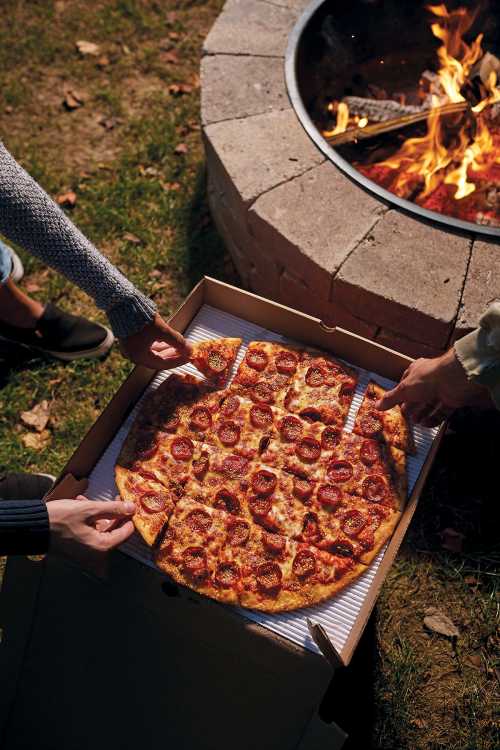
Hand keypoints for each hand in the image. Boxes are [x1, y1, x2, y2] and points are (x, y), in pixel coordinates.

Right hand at [47, 495, 134, 555]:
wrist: (32, 528)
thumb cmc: (59, 519)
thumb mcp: (89, 509)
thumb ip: (113, 509)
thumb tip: (132, 507)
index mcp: (102, 546)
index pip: (126, 532)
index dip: (129, 515)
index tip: (129, 502)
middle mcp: (95, 553)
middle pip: (113, 530)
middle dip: (112, 512)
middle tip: (114, 497)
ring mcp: (85, 552)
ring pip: (99, 529)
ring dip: (97, 513)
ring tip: (88, 499)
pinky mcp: (76, 548)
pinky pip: (88, 531)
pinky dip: (87, 519)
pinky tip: (80, 503)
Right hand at [119, 313, 191, 369]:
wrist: (121, 301)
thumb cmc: (142, 318)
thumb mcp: (162, 331)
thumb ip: (178, 342)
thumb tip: (191, 351)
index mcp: (139, 356)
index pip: (163, 364)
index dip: (178, 361)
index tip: (189, 357)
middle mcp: (133, 355)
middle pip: (158, 360)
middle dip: (173, 355)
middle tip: (186, 352)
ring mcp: (130, 348)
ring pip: (152, 353)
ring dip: (167, 350)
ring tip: (179, 346)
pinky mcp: (130, 339)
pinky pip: (147, 347)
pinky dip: (158, 345)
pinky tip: (167, 341)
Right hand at [376, 348, 493, 426]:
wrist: (455, 379)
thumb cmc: (427, 378)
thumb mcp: (404, 389)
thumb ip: (391, 399)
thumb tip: (376, 406)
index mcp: (417, 371)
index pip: (406, 382)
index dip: (400, 393)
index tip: (395, 404)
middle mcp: (429, 379)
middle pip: (418, 395)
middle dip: (412, 406)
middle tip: (405, 416)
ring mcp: (442, 389)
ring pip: (430, 404)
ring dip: (422, 413)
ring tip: (415, 422)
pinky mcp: (452, 399)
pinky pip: (441, 411)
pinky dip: (433, 418)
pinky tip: (426, 424)